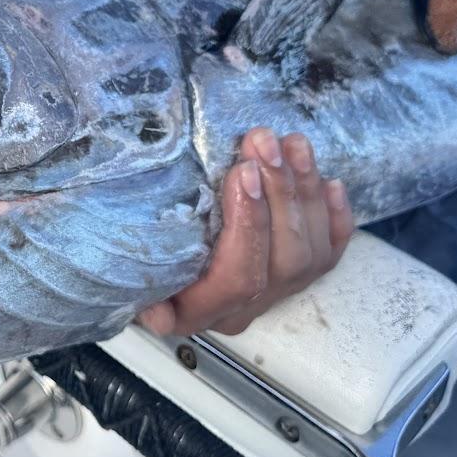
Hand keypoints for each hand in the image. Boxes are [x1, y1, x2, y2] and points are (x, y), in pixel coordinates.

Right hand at [139, 129, 353, 337]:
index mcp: (189, 312)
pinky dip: (334, 218)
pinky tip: (329, 182)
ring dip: (304, 193)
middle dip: (281, 196)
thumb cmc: (124, 247)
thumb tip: (149, 282)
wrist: (139, 259)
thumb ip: (136, 250)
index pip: (238, 279)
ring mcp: (268, 300)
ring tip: (291, 144)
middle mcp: (234, 313)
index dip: (249, 225)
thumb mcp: (122, 249)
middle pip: (282, 263)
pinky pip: (327, 258)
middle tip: (265, 143)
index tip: (244, 172)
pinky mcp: (291, 282)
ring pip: (309, 256)